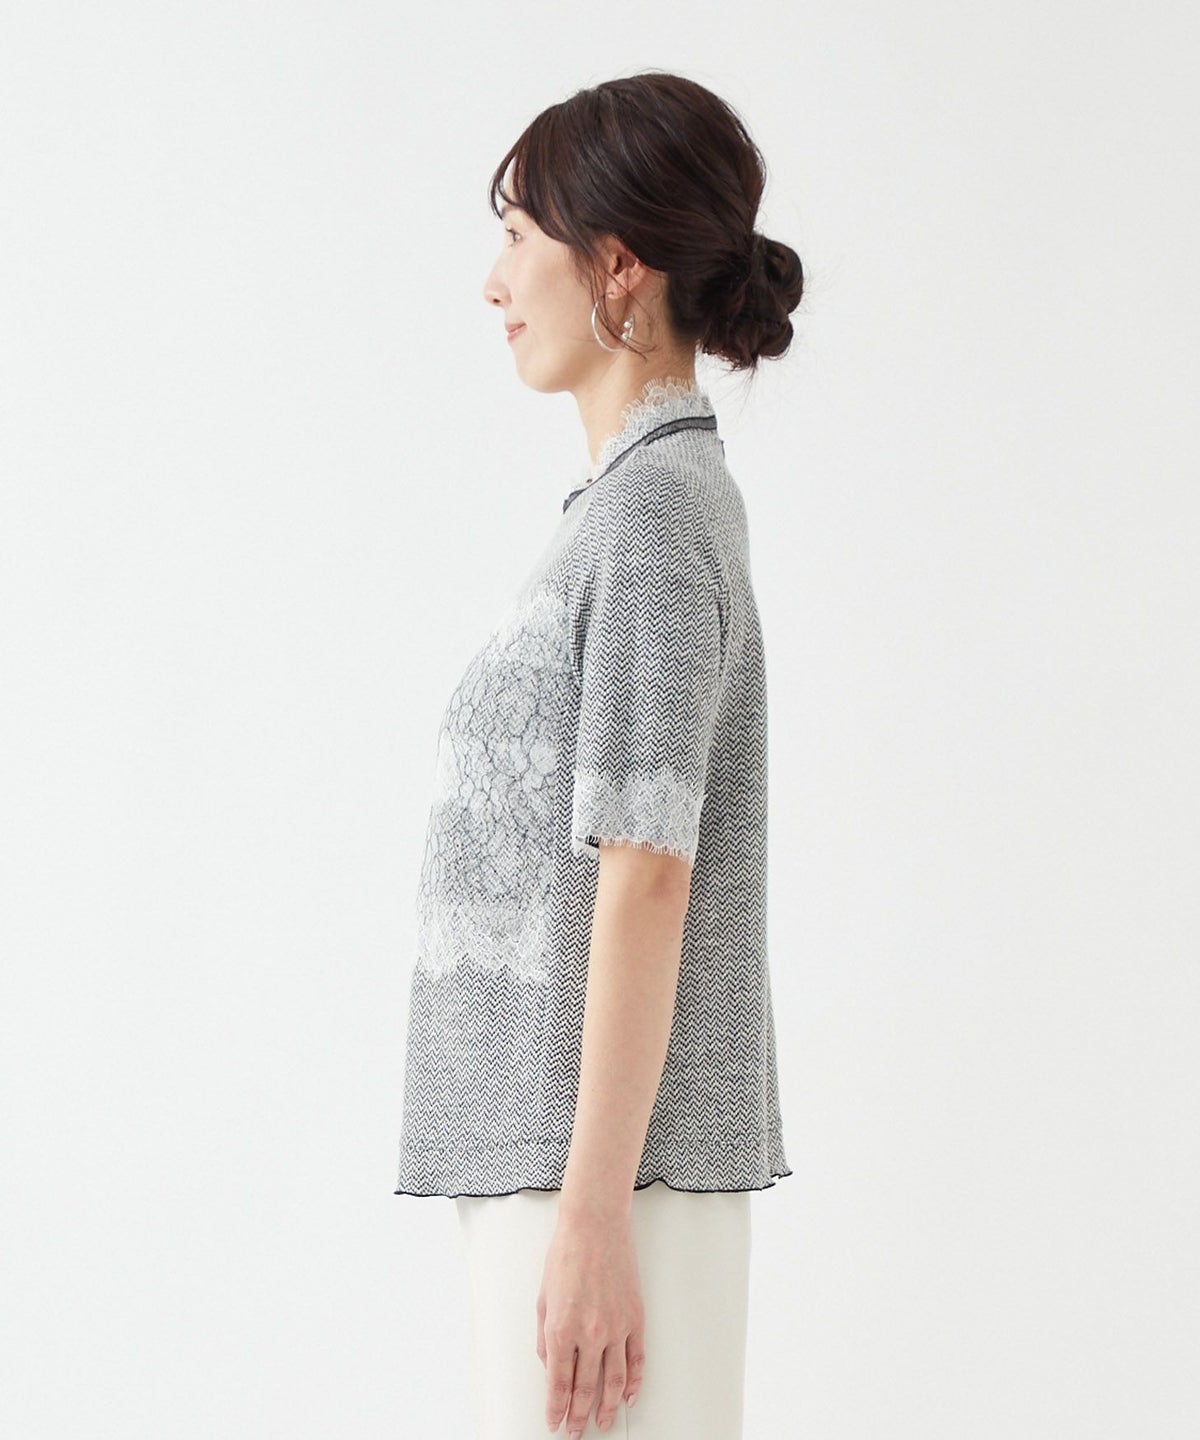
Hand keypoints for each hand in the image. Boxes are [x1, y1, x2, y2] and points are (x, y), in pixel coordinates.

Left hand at [536, 1207, 644, 1434]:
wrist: (594, 1226)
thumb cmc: (565, 1255)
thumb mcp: (542, 1299)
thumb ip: (545, 1338)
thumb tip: (551, 1366)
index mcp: (561, 1330)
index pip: (558, 1384)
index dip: (556, 1410)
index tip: (554, 1423)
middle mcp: (590, 1334)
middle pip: (585, 1389)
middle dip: (578, 1416)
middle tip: (575, 1432)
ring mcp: (616, 1328)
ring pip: (614, 1382)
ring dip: (607, 1408)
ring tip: (602, 1423)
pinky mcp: (635, 1318)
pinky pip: (637, 1359)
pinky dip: (634, 1383)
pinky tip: (629, 1396)